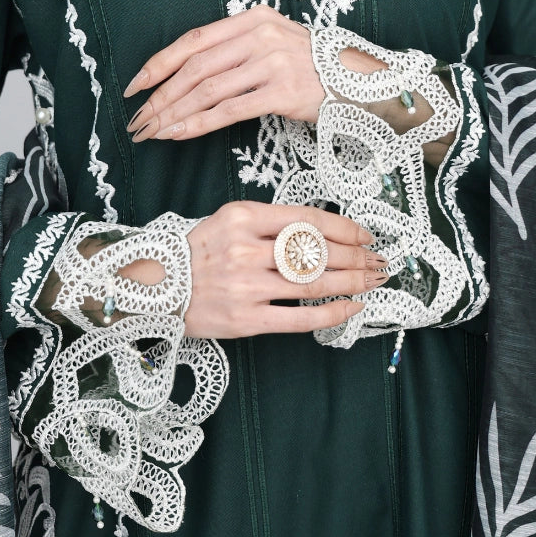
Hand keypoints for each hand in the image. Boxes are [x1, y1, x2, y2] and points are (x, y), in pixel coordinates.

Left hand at [124, 5, 325, 140]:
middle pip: (195, 67)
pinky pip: (229, 110)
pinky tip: (180, 134)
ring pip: (207, 90)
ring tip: (153, 131)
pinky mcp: (282, 91)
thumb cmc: (313, 68)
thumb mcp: (274, 44)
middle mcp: (260, 35)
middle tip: (138, 120)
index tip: (135, 86)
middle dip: (160, 97)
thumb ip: (236, 50)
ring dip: (174, 114)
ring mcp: (272, 62)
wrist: (361, 82)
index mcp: (252, 19)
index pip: (193, 41)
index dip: (159, 64)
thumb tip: (188, 76)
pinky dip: (199, 124)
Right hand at [183, 201, 387, 338]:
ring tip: (373, 281)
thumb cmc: (199, 252)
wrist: (157, 286)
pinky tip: (353, 307)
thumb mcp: (229, 221)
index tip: (365, 235)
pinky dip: (332, 312)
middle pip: (316, 252)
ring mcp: (246, 286)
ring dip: (352, 282)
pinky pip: (300, 317)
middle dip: (356, 257)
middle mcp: (245, 250)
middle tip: (378, 260)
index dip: (344, 228)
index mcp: (242, 217)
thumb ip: (271, 223)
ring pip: (314, 283)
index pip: (308, 220)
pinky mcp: (247, 319)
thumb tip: (324, 233)